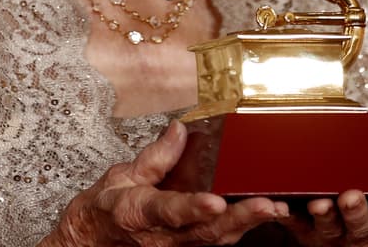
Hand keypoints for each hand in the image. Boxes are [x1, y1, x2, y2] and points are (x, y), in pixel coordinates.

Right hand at [43, 120, 286, 245]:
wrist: (91, 242)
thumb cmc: (106, 209)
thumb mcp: (120, 176)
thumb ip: (155, 157)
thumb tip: (180, 131)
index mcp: (139, 212)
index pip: (169, 211)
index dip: (193, 208)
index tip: (215, 201)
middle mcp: (161, 237)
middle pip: (205, 231)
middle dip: (239, 218)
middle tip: (267, 205)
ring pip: (216, 241)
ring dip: (246, 225)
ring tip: (276, 209)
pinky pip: (216, 243)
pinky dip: (240, 230)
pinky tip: (263, 216)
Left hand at [274, 182, 367, 245]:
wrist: (335, 230)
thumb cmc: (364, 202)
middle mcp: (362, 232)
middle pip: (362, 225)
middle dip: (356, 210)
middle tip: (351, 196)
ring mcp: (333, 234)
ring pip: (329, 227)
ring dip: (323, 214)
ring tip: (318, 202)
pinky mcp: (304, 231)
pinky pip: (294, 222)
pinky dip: (286, 212)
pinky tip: (280, 203)